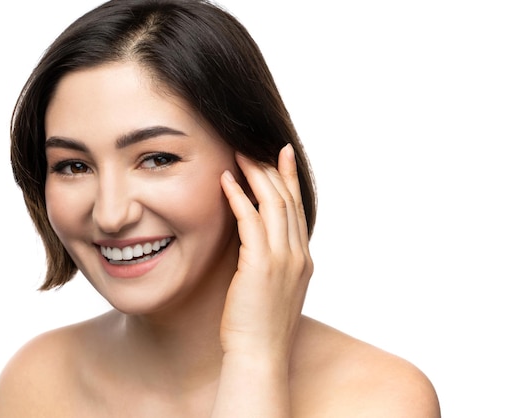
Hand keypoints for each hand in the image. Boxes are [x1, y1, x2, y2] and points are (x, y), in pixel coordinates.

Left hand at [219, 144, 313, 363]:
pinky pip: (250, 220)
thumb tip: (255, 244)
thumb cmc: (260, 327)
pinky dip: (239, 197)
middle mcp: (298, 254)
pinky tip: (226, 181)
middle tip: (255, 145)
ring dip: (255, 175)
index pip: (297, 208)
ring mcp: (283, 259)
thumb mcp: (274, 290)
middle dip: (271, 169)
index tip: (282, 153)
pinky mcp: (262, 264)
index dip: (289, 178)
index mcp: (302, 259)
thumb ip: (271, 263)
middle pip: (287, 199)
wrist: (260, 356)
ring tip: (238, 154)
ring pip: (273, 203)